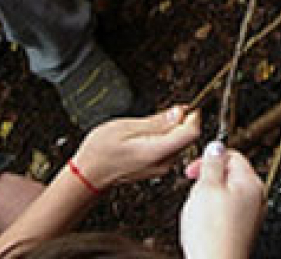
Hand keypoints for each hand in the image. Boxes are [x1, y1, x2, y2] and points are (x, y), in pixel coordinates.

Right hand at [73, 106, 199, 189]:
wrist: (88, 175)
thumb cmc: (100, 152)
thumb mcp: (125, 127)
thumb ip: (156, 121)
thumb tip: (179, 112)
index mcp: (156, 152)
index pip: (191, 133)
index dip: (192, 116)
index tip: (185, 105)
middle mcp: (163, 163)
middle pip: (188, 137)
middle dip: (182, 120)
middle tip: (166, 111)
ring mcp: (162, 167)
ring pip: (181, 141)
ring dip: (174, 128)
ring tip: (152, 124)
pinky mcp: (159, 167)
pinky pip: (171, 147)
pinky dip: (166, 136)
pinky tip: (150, 133)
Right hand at [181, 142, 265, 258]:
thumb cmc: (212, 234)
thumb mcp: (206, 187)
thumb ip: (212, 163)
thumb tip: (217, 146)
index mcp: (251, 182)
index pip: (233, 156)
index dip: (210, 159)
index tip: (194, 170)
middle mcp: (256, 197)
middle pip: (229, 176)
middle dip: (208, 182)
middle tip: (196, 194)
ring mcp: (251, 215)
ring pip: (225, 196)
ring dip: (209, 200)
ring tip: (199, 215)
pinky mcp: (242, 231)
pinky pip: (226, 214)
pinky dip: (213, 217)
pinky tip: (204, 227)